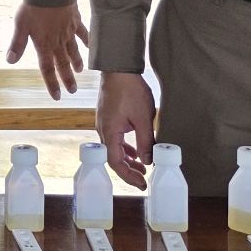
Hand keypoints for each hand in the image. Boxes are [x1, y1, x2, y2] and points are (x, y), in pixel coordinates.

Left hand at [8, 2, 88, 99]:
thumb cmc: (33, 7)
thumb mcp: (20, 25)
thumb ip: (17, 44)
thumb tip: (10, 60)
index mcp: (44, 45)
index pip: (47, 69)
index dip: (52, 83)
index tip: (57, 96)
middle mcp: (58, 42)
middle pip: (63, 64)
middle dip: (67, 78)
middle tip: (73, 90)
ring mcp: (69, 32)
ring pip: (74, 51)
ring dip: (76, 62)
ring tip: (80, 71)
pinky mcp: (75, 21)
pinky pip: (83, 33)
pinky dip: (87, 40)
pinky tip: (90, 46)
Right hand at [95, 71, 156, 189]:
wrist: (118, 67)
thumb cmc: (129, 89)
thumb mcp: (143, 118)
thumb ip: (145, 141)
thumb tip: (148, 161)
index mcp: (109, 132)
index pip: (115, 163)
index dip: (129, 176)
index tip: (142, 183)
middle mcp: (102, 130)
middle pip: (113, 158)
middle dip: (129, 170)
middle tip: (144, 179)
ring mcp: (104, 123)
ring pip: (114, 148)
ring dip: (127, 160)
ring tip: (141, 167)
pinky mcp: (108, 117)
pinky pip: (115, 139)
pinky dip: (125, 148)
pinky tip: (134, 150)